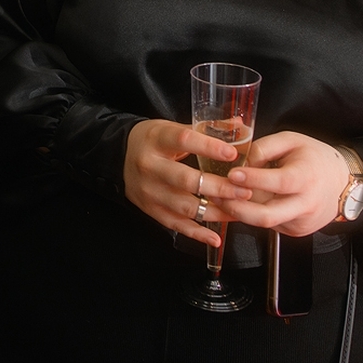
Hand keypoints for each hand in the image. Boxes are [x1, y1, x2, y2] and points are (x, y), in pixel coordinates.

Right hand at [122, 119, 252, 247]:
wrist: (117, 156)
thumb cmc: (152, 141)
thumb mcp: (171, 128)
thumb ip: (204, 130)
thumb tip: (239, 125)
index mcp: (156, 139)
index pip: (183, 141)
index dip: (209, 147)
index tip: (234, 153)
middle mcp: (150, 166)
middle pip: (186, 180)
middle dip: (219, 188)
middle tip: (245, 191)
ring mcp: (149, 191)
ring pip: (184, 206)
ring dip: (215, 212)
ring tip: (239, 211)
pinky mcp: (150, 210)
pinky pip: (176, 224)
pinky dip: (197, 233)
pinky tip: (216, 238)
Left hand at [212, 131, 348, 237]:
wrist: (342, 183)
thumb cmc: (315, 158)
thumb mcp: (292, 140)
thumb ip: (265, 147)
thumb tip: (242, 162)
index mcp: (307, 177)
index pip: (278, 182)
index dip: (254, 179)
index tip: (232, 173)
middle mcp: (306, 204)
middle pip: (267, 215)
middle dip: (237, 207)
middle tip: (216, 193)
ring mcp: (301, 221)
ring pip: (265, 222)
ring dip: (239, 213)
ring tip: (221, 198)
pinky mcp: (296, 230)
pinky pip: (270, 224)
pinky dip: (253, 215)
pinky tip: (240, 204)